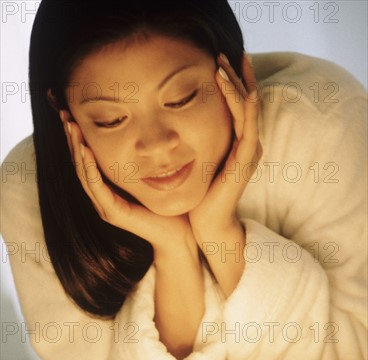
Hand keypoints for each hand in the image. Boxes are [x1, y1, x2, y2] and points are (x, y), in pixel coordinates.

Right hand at [60, 112, 193, 253]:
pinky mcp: (113, 213)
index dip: (78, 138)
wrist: (178, 234)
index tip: (72, 114)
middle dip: (72, 139)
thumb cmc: (168, 207)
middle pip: (80, 164)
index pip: (87, 161)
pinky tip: (85, 150)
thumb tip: (144, 133)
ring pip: (84, 174)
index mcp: (108, 190)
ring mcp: (105, 207)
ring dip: (76, 149)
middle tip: (64, 115)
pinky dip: (90, 168)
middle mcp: (102, 199)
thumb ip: (141, 161)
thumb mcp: (151, 176)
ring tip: (70, 127)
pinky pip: (96, 187)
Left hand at [189, 53, 261, 237]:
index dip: (232, 84)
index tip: (219, 63)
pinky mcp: (246, 158)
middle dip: (235, 76)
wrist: (207, 223)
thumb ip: (199, 144)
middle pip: (246, 102)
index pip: (239, 107)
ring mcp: (250, 150)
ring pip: (248, 107)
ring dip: (236, 82)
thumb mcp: (199, 163)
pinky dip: (237, 101)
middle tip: (222, 53)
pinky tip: (227, 84)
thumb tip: (179, 126)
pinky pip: (245, 122)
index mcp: (238, 145)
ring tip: (222, 62)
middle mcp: (248, 144)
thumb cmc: (201, 196)